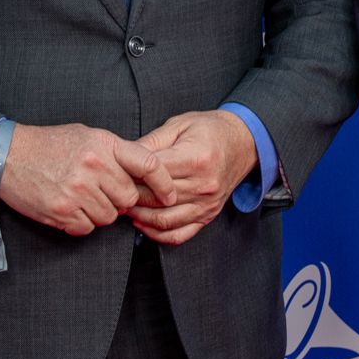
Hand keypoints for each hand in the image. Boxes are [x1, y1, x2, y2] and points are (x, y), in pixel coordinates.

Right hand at [0, 123, 174, 235]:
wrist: (7, 156)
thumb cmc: (49, 144)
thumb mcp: (87, 136)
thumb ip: (115, 152)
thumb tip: (141, 173)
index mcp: (104, 145)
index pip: (148, 164)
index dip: (163, 183)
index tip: (169, 195)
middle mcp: (94, 167)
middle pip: (128, 198)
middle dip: (119, 200)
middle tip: (102, 192)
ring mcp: (77, 190)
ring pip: (108, 216)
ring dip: (99, 212)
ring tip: (81, 196)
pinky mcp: (61, 211)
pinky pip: (86, 228)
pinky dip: (80, 223)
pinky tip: (69, 207)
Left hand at [127, 110, 258, 245]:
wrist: (244, 143)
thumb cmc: (211, 130)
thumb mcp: (179, 125)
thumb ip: (151, 142)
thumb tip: (124, 155)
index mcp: (196, 158)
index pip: (153, 174)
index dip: (130, 174)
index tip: (115, 172)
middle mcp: (204, 185)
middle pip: (156, 198)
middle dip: (130, 195)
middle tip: (114, 190)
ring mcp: (207, 204)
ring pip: (164, 220)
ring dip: (139, 217)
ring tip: (124, 207)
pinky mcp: (208, 215)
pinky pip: (180, 234)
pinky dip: (158, 234)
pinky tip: (143, 225)